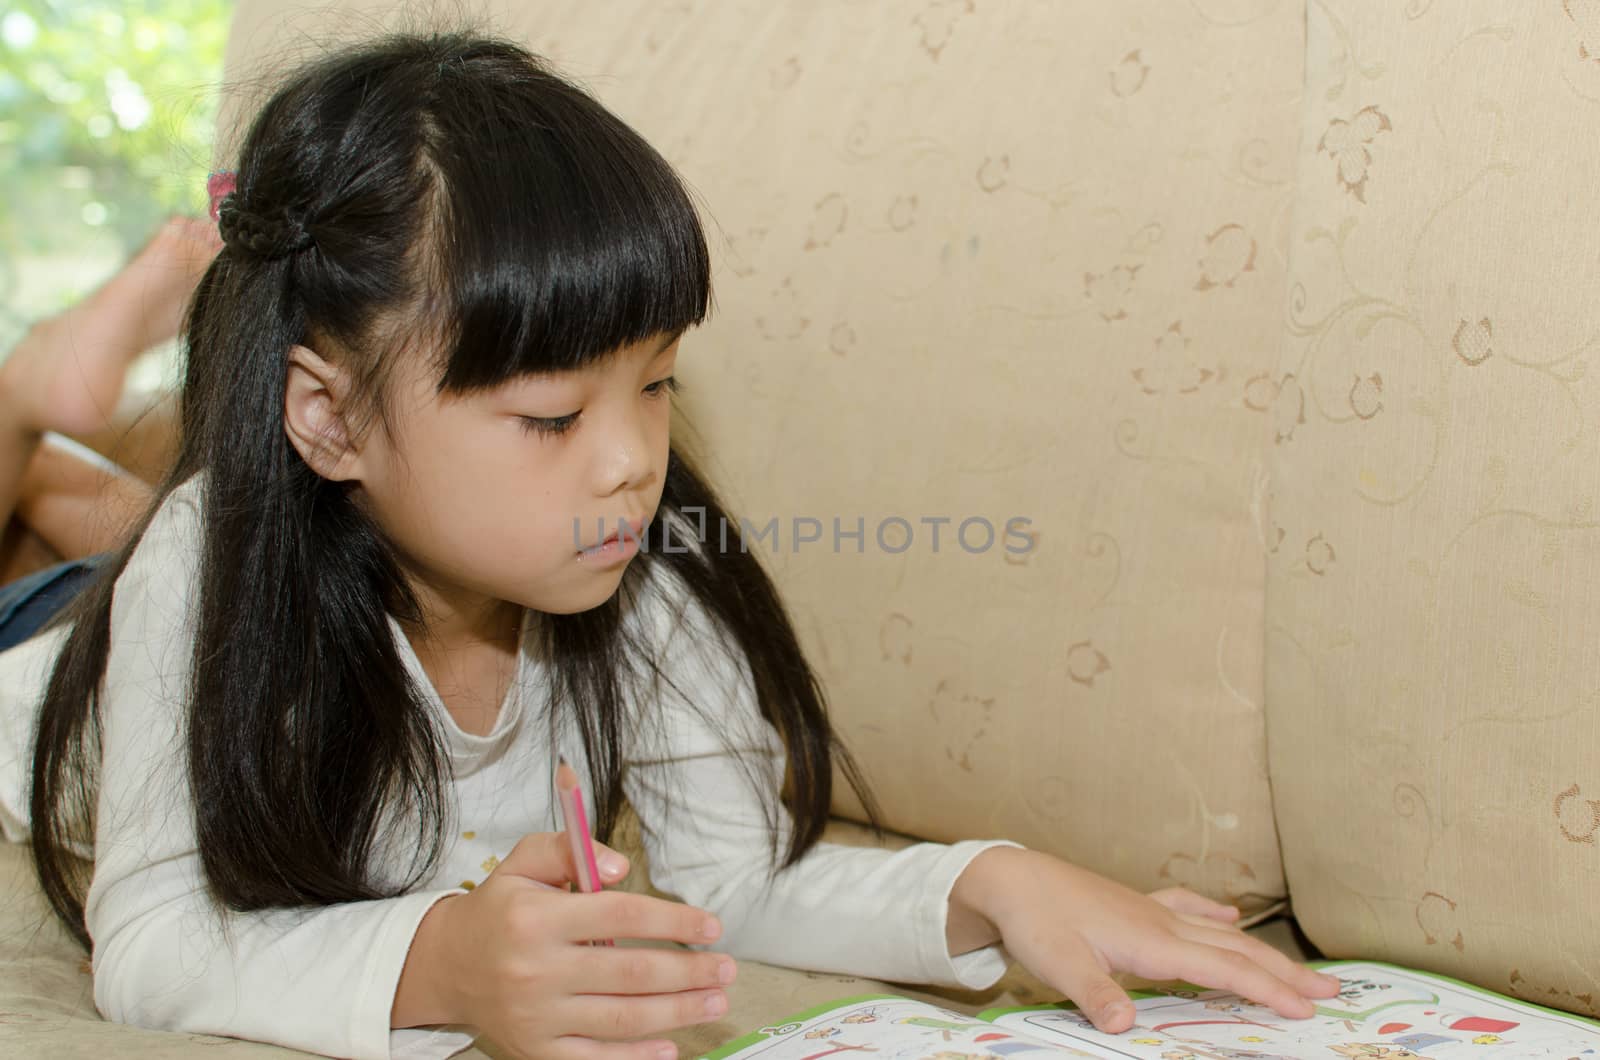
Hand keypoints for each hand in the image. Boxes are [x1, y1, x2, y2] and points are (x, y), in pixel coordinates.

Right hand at [418, 833, 738, 1059]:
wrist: (446, 965)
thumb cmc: (499, 908)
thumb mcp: (524, 861)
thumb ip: (572, 850)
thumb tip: (621, 866)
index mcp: (537, 917)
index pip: (621, 915)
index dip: (673, 919)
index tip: (711, 926)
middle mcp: (536, 969)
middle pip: (630, 972)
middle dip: (688, 972)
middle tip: (727, 970)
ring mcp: (537, 1015)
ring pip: (621, 1017)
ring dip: (677, 1012)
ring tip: (715, 1001)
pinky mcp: (536, 1049)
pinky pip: (594, 1058)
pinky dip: (636, 1056)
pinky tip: (670, 1046)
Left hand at [951, 848, 1340, 1033]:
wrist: (1011, 877)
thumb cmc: (1035, 919)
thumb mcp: (1058, 964)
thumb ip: (1095, 994)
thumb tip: (1127, 1026)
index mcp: (1152, 941)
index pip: (1223, 969)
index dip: (1267, 990)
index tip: (1306, 1008)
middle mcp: (1160, 923)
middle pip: (1235, 949)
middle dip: (1282, 972)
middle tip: (1329, 992)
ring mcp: (1149, 910)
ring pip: (1218, 932)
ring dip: (1258, 950)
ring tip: (1295, 968)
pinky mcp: (1134, 905)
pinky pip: (1186, 908)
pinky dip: (1212, 915)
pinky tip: (1227, 915)